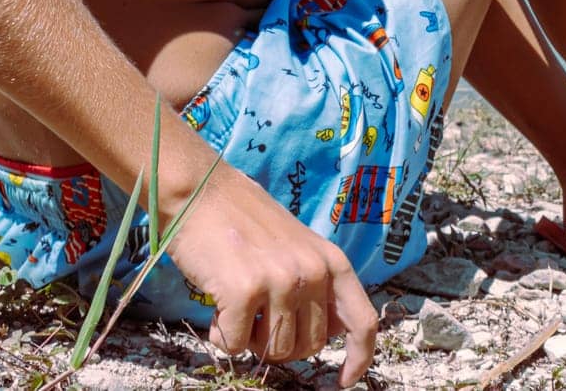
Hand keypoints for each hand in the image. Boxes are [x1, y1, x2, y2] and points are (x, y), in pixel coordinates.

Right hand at [162, 165, 376, 385]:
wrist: (204, 193)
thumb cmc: (247, 227)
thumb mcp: (299, 251)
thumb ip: (316, 288)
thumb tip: (327, 335)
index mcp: (333, 263)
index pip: (362, 322)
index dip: (359, 358)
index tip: (345, 381)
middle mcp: (313, 272)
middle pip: (309, 347)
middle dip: (280, 344)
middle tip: (257, 318)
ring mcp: (280, 281)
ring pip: (272, 350)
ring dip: (249, 339)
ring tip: (237, 304)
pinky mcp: (244, 291)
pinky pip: (235, 345)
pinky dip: (221, 335)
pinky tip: (216, 305)